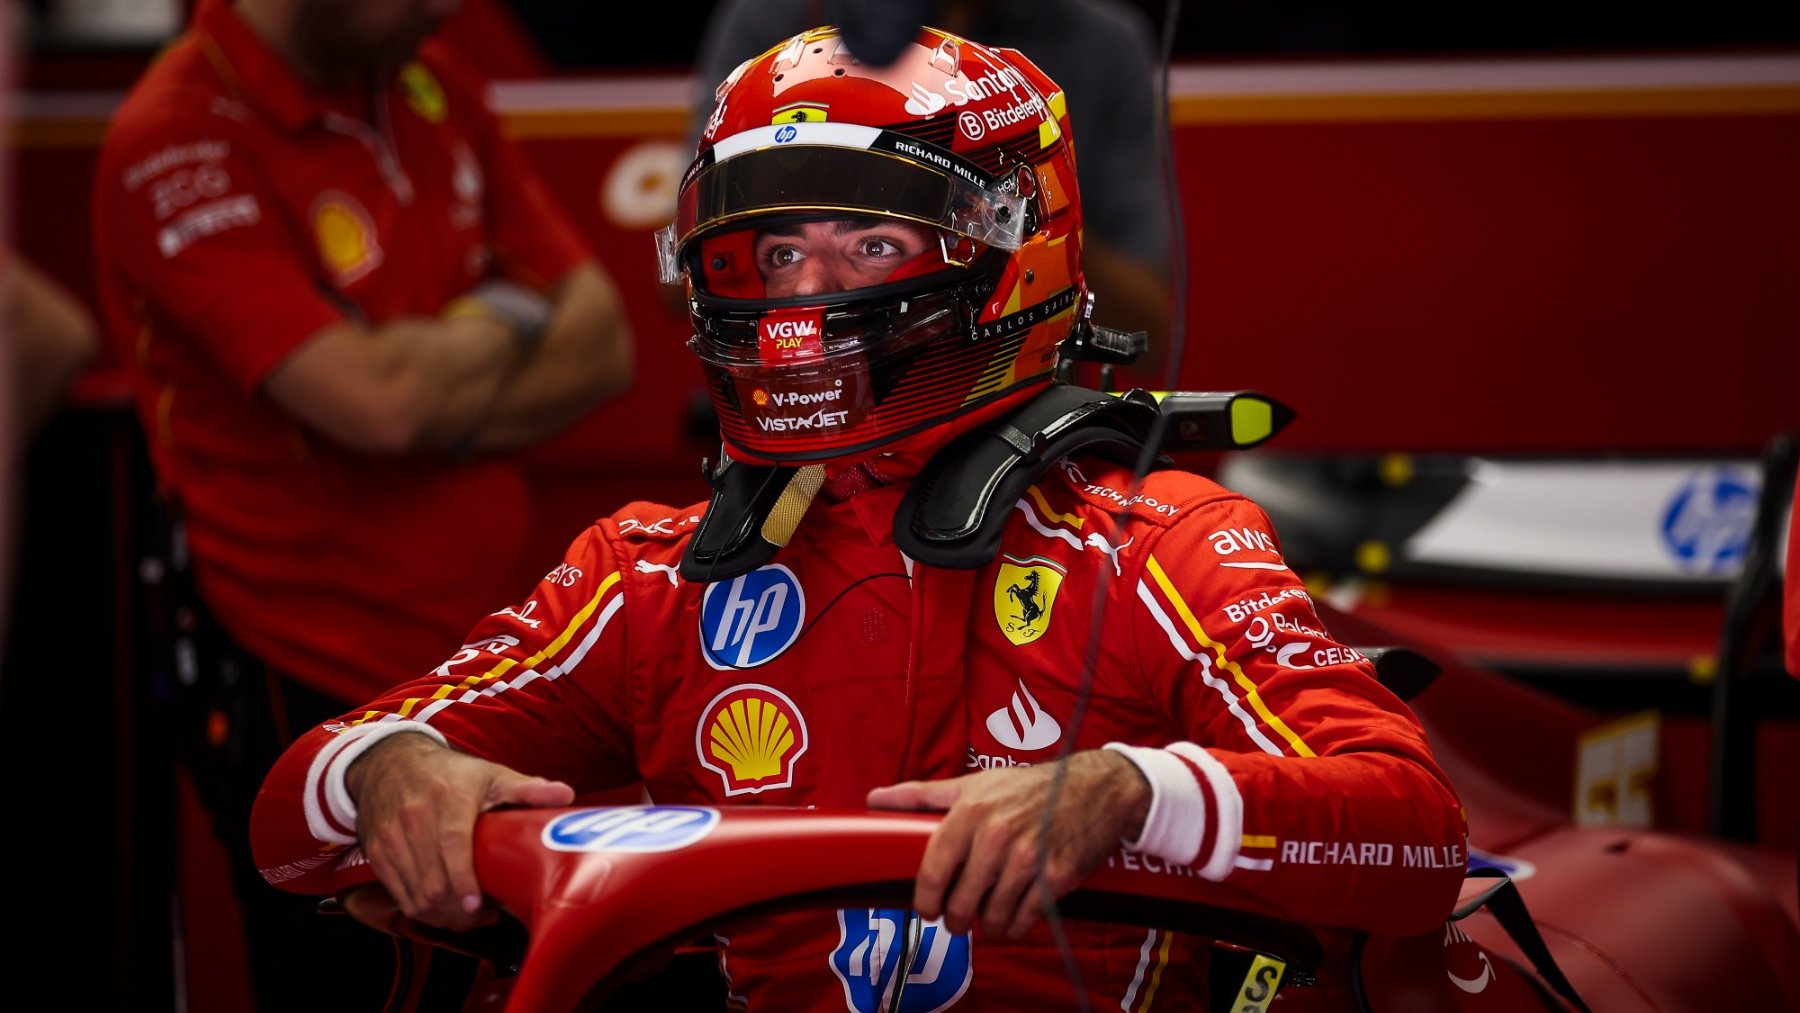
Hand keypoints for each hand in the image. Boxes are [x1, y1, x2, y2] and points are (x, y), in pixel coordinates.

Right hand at [345, 732, 572, 932]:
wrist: (391, 762)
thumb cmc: (450, 773)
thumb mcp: (490, 774)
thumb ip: (526, 789)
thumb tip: (565, 795)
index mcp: (448, 798)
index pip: (451, 844)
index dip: (462, 880)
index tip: (476, 904)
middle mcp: (414, 818)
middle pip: (432, 881)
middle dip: (459, 911)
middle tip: (484, 915)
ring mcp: (392, 838)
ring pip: (415, 895)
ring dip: (443, 916)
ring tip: (468, 916)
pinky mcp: (378, 853)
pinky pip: (400, 895)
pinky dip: (423, 911)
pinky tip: (444, 910)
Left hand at [866, 749, 1150, 938]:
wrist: (1094, 788)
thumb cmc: (1028, 786)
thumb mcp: (973, 783)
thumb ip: (921, 795)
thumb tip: (874, 799)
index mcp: (971, 811)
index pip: (933, 870)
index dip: (925, 900)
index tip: (926, 909)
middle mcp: (997, 835)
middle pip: (961, 902)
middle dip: (955, 919)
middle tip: (958, 917)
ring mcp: (1029, 858)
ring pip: (992, 916)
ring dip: (987, 924)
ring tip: (987, 916)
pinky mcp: (1056, 878)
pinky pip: (1024, 920)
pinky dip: (1015, 926)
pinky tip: (1014, 916)